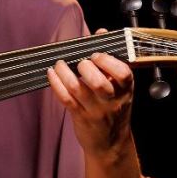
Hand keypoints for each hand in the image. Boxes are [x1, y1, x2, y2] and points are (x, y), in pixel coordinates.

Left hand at [46, 29, 134, 157]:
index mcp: (125, 90)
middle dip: (86, 67)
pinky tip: (51, 74)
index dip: (108, 61)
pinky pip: (65, 99)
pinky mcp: (80, 117)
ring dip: (65, 73)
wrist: (111, 144)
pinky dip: (56, 84)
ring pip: (78, 89)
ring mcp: (95, 111)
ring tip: (59, 64)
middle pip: (99, 83)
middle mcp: (112, 101)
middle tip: (80, 62)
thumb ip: (111, 60)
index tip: (97, 54)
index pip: (123, 74)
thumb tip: (102, 32)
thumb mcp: (120, 87)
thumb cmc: (114, 109)